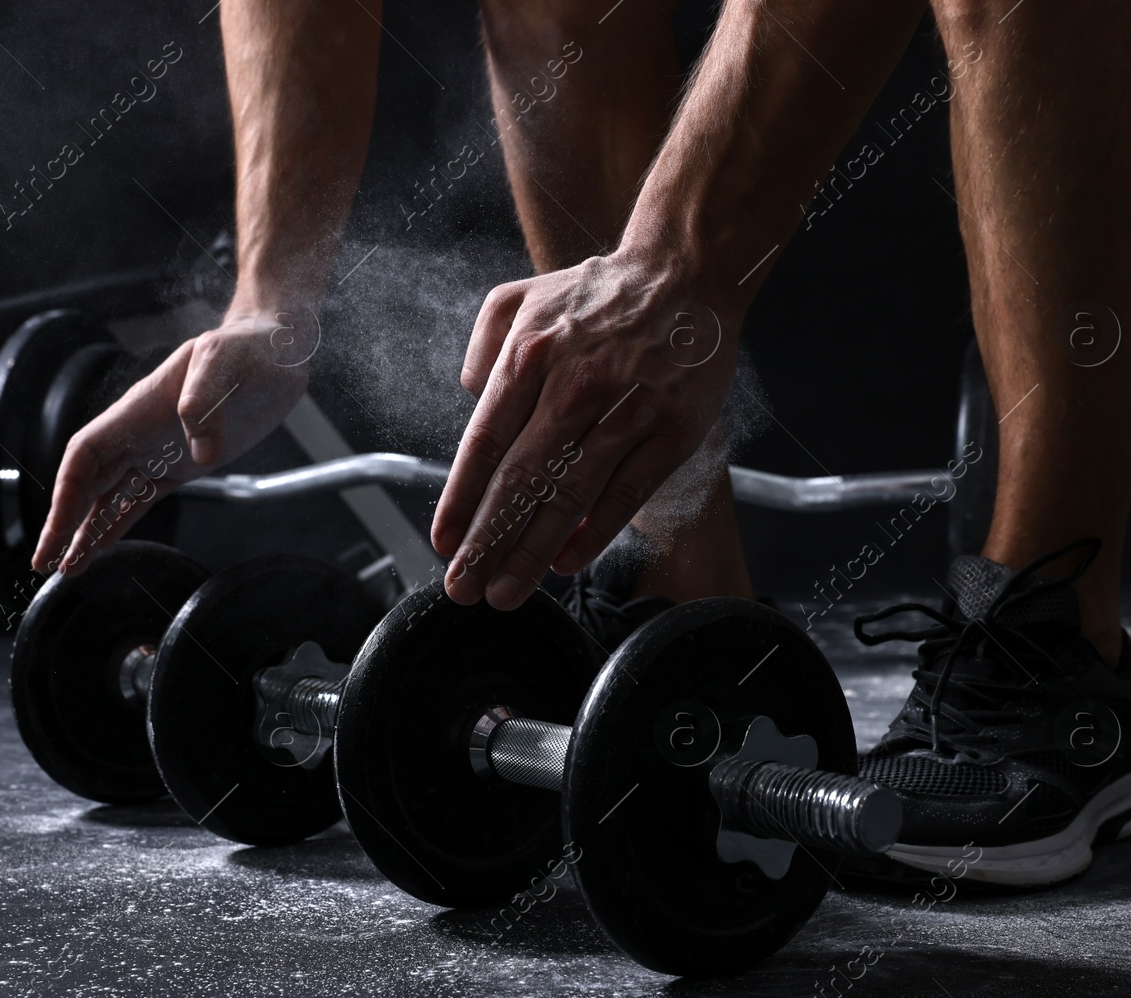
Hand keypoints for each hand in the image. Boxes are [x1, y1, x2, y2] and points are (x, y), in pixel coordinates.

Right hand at [30, 309, 311, 575]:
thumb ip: (205, 401)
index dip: (67, 491)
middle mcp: (139, 434)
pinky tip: (100, 548)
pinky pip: (139, 500)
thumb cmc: (246, 348)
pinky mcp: (181, 466)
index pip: (86, 454)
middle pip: (87, 482)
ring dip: (85, 531)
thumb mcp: (225, 361)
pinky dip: (118, 525)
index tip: (57, 526)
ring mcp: (157, 451)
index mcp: (138, 410)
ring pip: (108, 497)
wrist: (275, 353)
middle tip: (43, 562)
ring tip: (65, 568)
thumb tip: (201, 452)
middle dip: (64, 522)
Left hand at [432, 249, 738, 609]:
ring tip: (506, 591)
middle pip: (521, 479)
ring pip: (570, 495)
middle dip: (487, 542)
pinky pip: (626, 492)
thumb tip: (471, 400)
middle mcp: (574, 384)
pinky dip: (594, 532)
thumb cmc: (598, 294)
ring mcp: (627, 410)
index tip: (444, 543)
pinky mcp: (671, 430)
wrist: (686, 273)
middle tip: (464, 588)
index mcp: (530, 354)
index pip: (484, 442)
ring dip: (533, 552)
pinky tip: (565, 562)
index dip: (460, 500)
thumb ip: (483, 347)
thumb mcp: (521, 297)